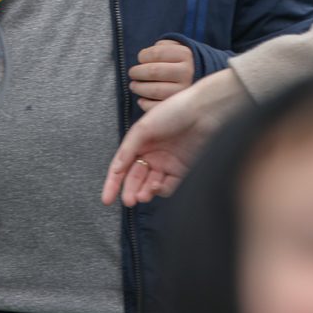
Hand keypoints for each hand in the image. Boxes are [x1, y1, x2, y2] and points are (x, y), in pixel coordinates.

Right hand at [101, 67, 247, 207]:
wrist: (205, 111)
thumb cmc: (173, 112)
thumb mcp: (143, 127)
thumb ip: (127, 150)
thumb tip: (115, 170)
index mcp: (140, 143)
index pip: (122, 167)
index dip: (113, 183)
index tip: (106, 200)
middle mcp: (153, 155)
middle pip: (136, 179)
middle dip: (131, 190)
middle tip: (129, 201)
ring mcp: (168, 164)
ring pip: (151, 186)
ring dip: (145, 191)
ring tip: (143, 195)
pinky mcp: (184, 171)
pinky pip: (169, 186)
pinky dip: (162, 189)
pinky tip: (158, 186)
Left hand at [129, 40, 194, 112]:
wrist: (213, 83)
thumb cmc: (187, 64)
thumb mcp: (180, 49)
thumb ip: (164, 47)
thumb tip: (144, 56)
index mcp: (186, 55)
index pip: (156, 53)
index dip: (143, 56)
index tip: (140, 58)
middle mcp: (187, 72)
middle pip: (153, 71)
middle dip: (137, 72)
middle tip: (133, 73)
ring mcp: (184, 91)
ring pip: (153, 90)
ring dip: (139, 88)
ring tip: (134, 86)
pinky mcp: (181, 106)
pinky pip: (157, 106)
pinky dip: (145, 103)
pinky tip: (142, 100)